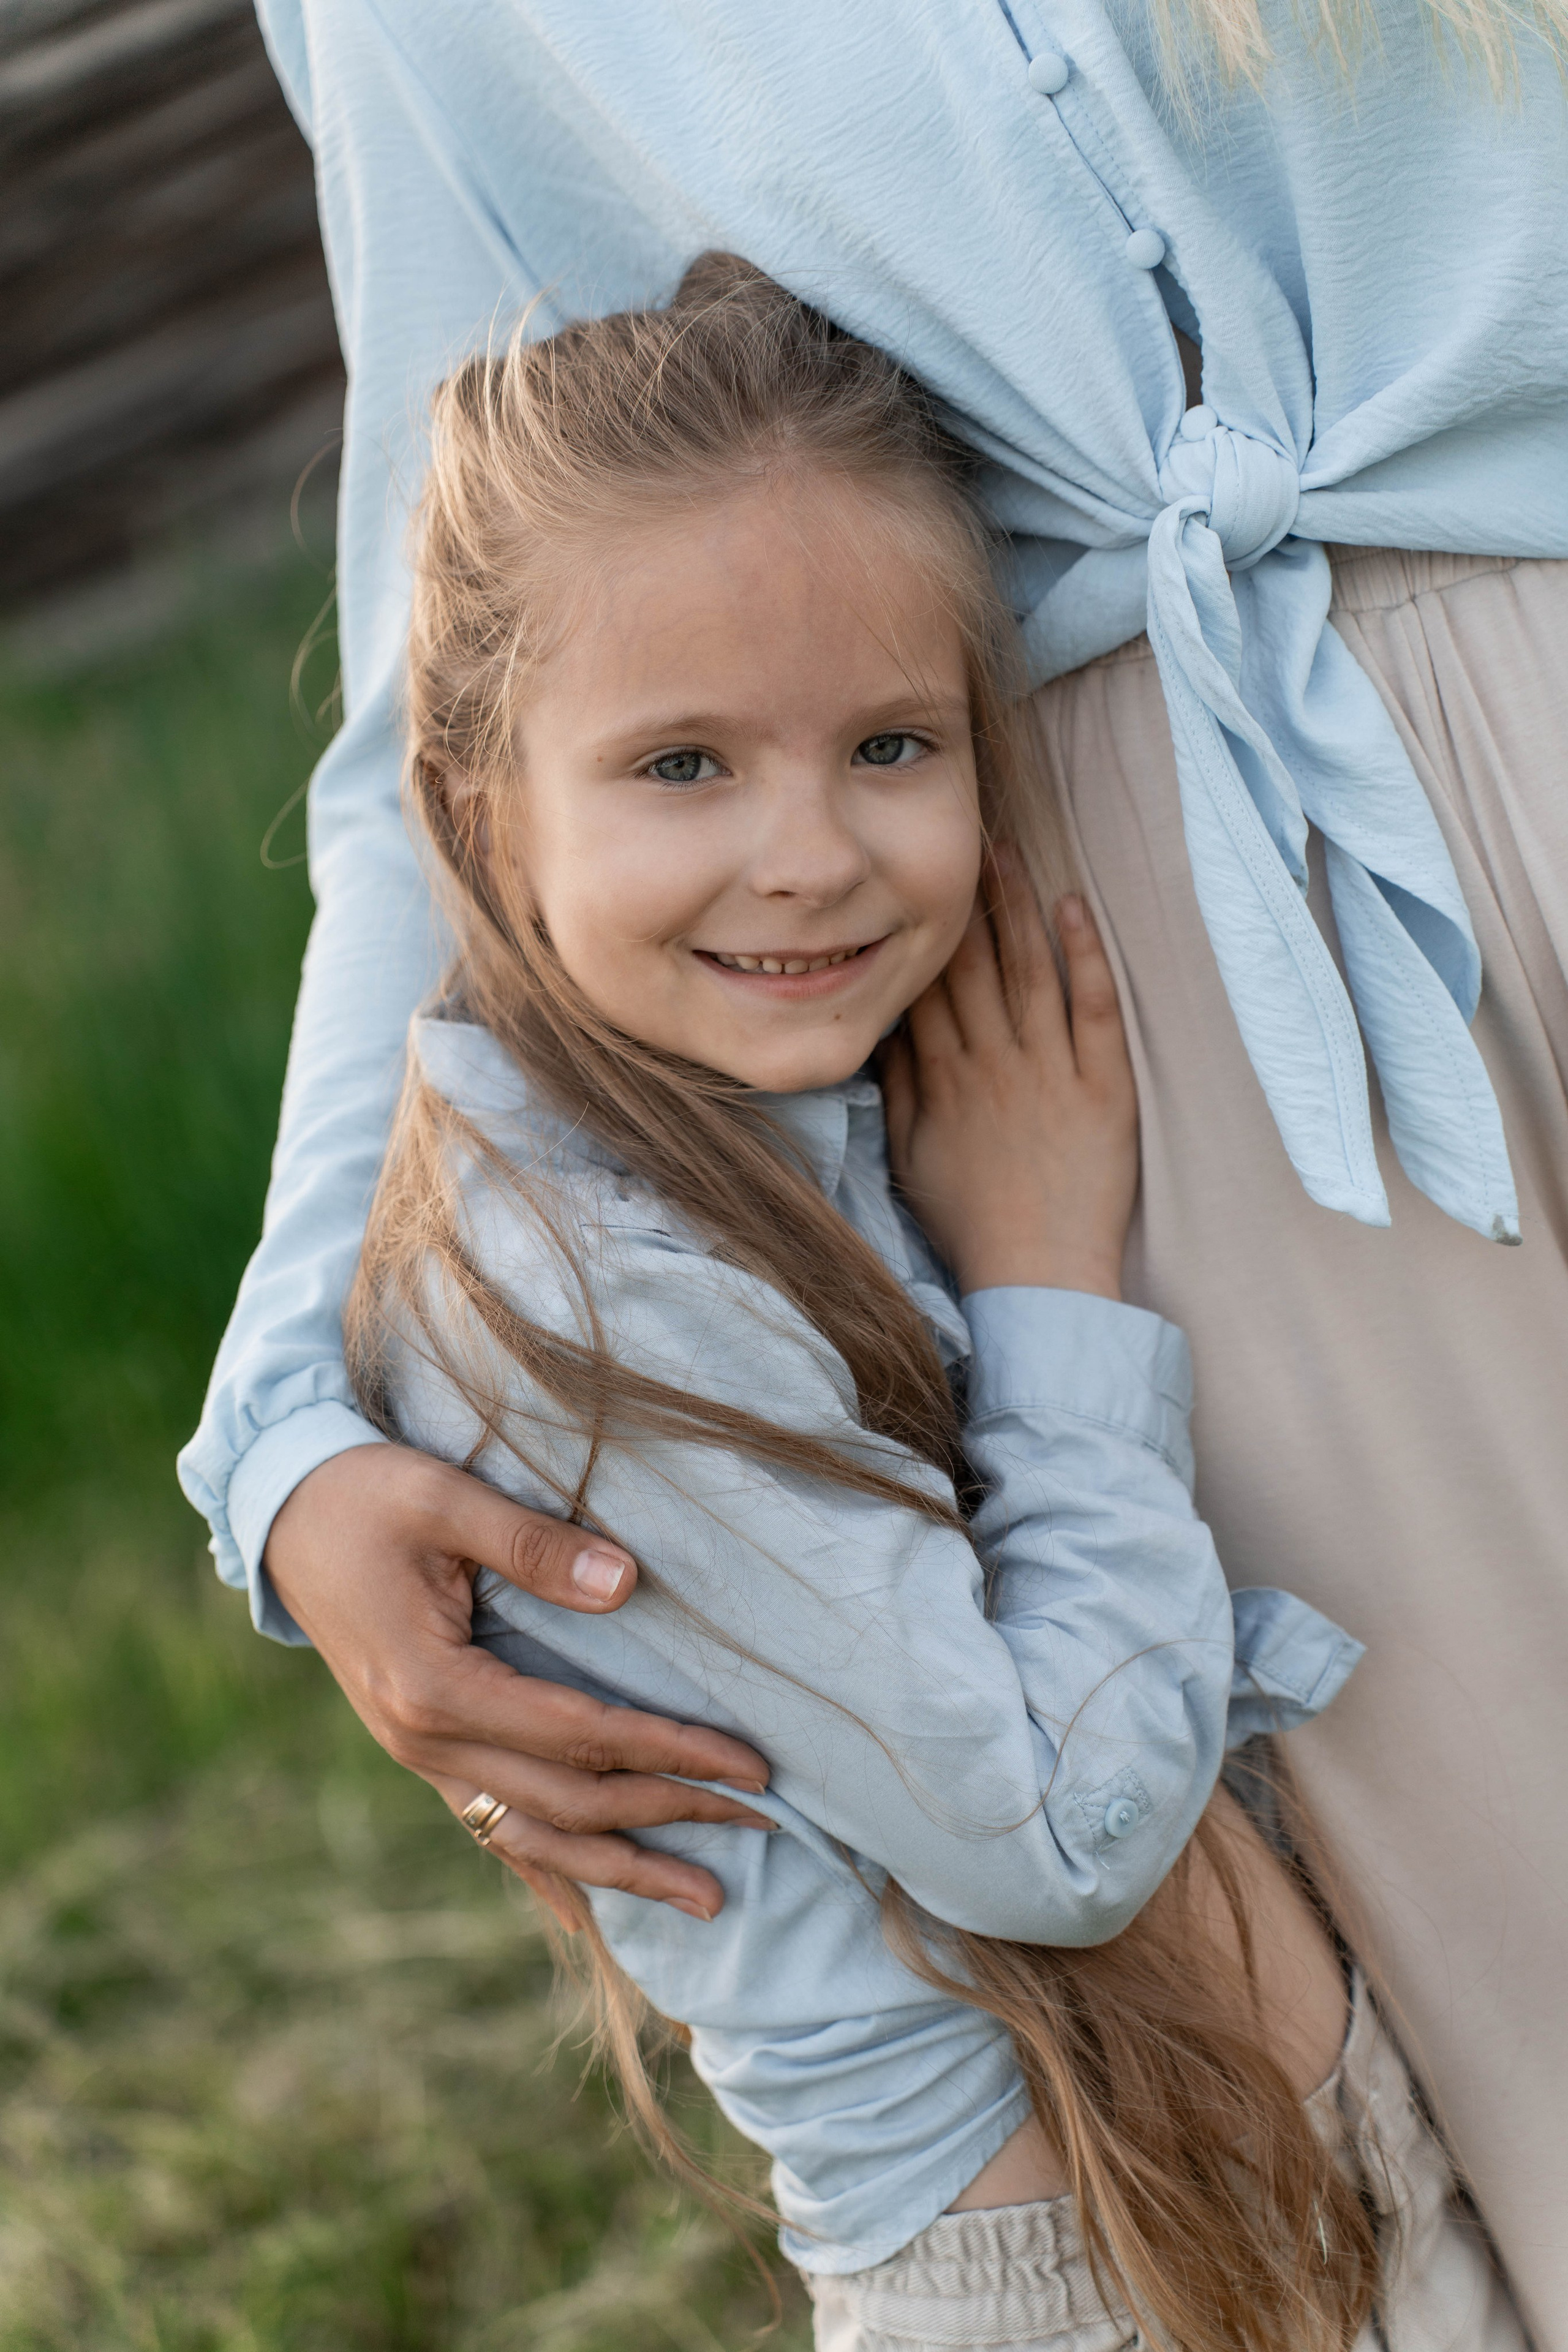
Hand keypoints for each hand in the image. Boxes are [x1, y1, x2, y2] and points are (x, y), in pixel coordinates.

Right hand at [264, 1445, 771, 1927]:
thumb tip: (627, 1582)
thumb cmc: (365, 1495)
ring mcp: (419, 1756)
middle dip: (670, 1816)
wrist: (282, 1511)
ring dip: (623, 1871)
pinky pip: (493, 1828)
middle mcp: (425, 1741)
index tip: (751, 1765)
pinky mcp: (420, 1749)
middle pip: (571, 1802)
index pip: (582, 1737)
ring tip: (707, 1900)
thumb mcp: (445, 1498)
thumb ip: (534, 1544)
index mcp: (436, 1688)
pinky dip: (549, 1871)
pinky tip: (593, 1910)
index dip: (671, 1752)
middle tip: (761, 1823)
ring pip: (535, 1837)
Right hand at [881, 861, 1136, 1299]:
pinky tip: (1075, 908)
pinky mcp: (1103, 1087)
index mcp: (943, 1078)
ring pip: (1029, 970)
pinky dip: (1085, 954)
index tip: (913, 880)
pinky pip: (1093, 1006)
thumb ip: (899, 1090)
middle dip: (964, 897)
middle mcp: (991, 1063)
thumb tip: (884, 1031)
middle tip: (960, 837)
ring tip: (1010, 852)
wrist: (1038, 1277)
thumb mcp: (912, 1158)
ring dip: (1019, 905)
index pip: (926, 985)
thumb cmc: (972, 1224)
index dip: (919, 928)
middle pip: (972, 963)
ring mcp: (1048, 1071)